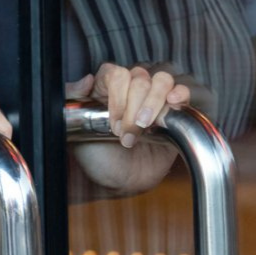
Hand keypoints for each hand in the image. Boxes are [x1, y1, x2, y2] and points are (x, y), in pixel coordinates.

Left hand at [66, 63, 190, 194]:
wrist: (117, 181)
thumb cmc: (96, 153)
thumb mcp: (75, 125)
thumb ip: (73, 97)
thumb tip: (87, 79)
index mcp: (108, 84)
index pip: (117, 73)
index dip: (117, 97)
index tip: (113, 123)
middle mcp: (132, 87)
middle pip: (139, 78)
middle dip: (133, 109)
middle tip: (127, 134)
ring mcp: (154, 98)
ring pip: (162, 80)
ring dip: (154, 102)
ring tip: (146, 125)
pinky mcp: (174, 113)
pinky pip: (183, 92)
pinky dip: (181, 93)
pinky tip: (174, 102)